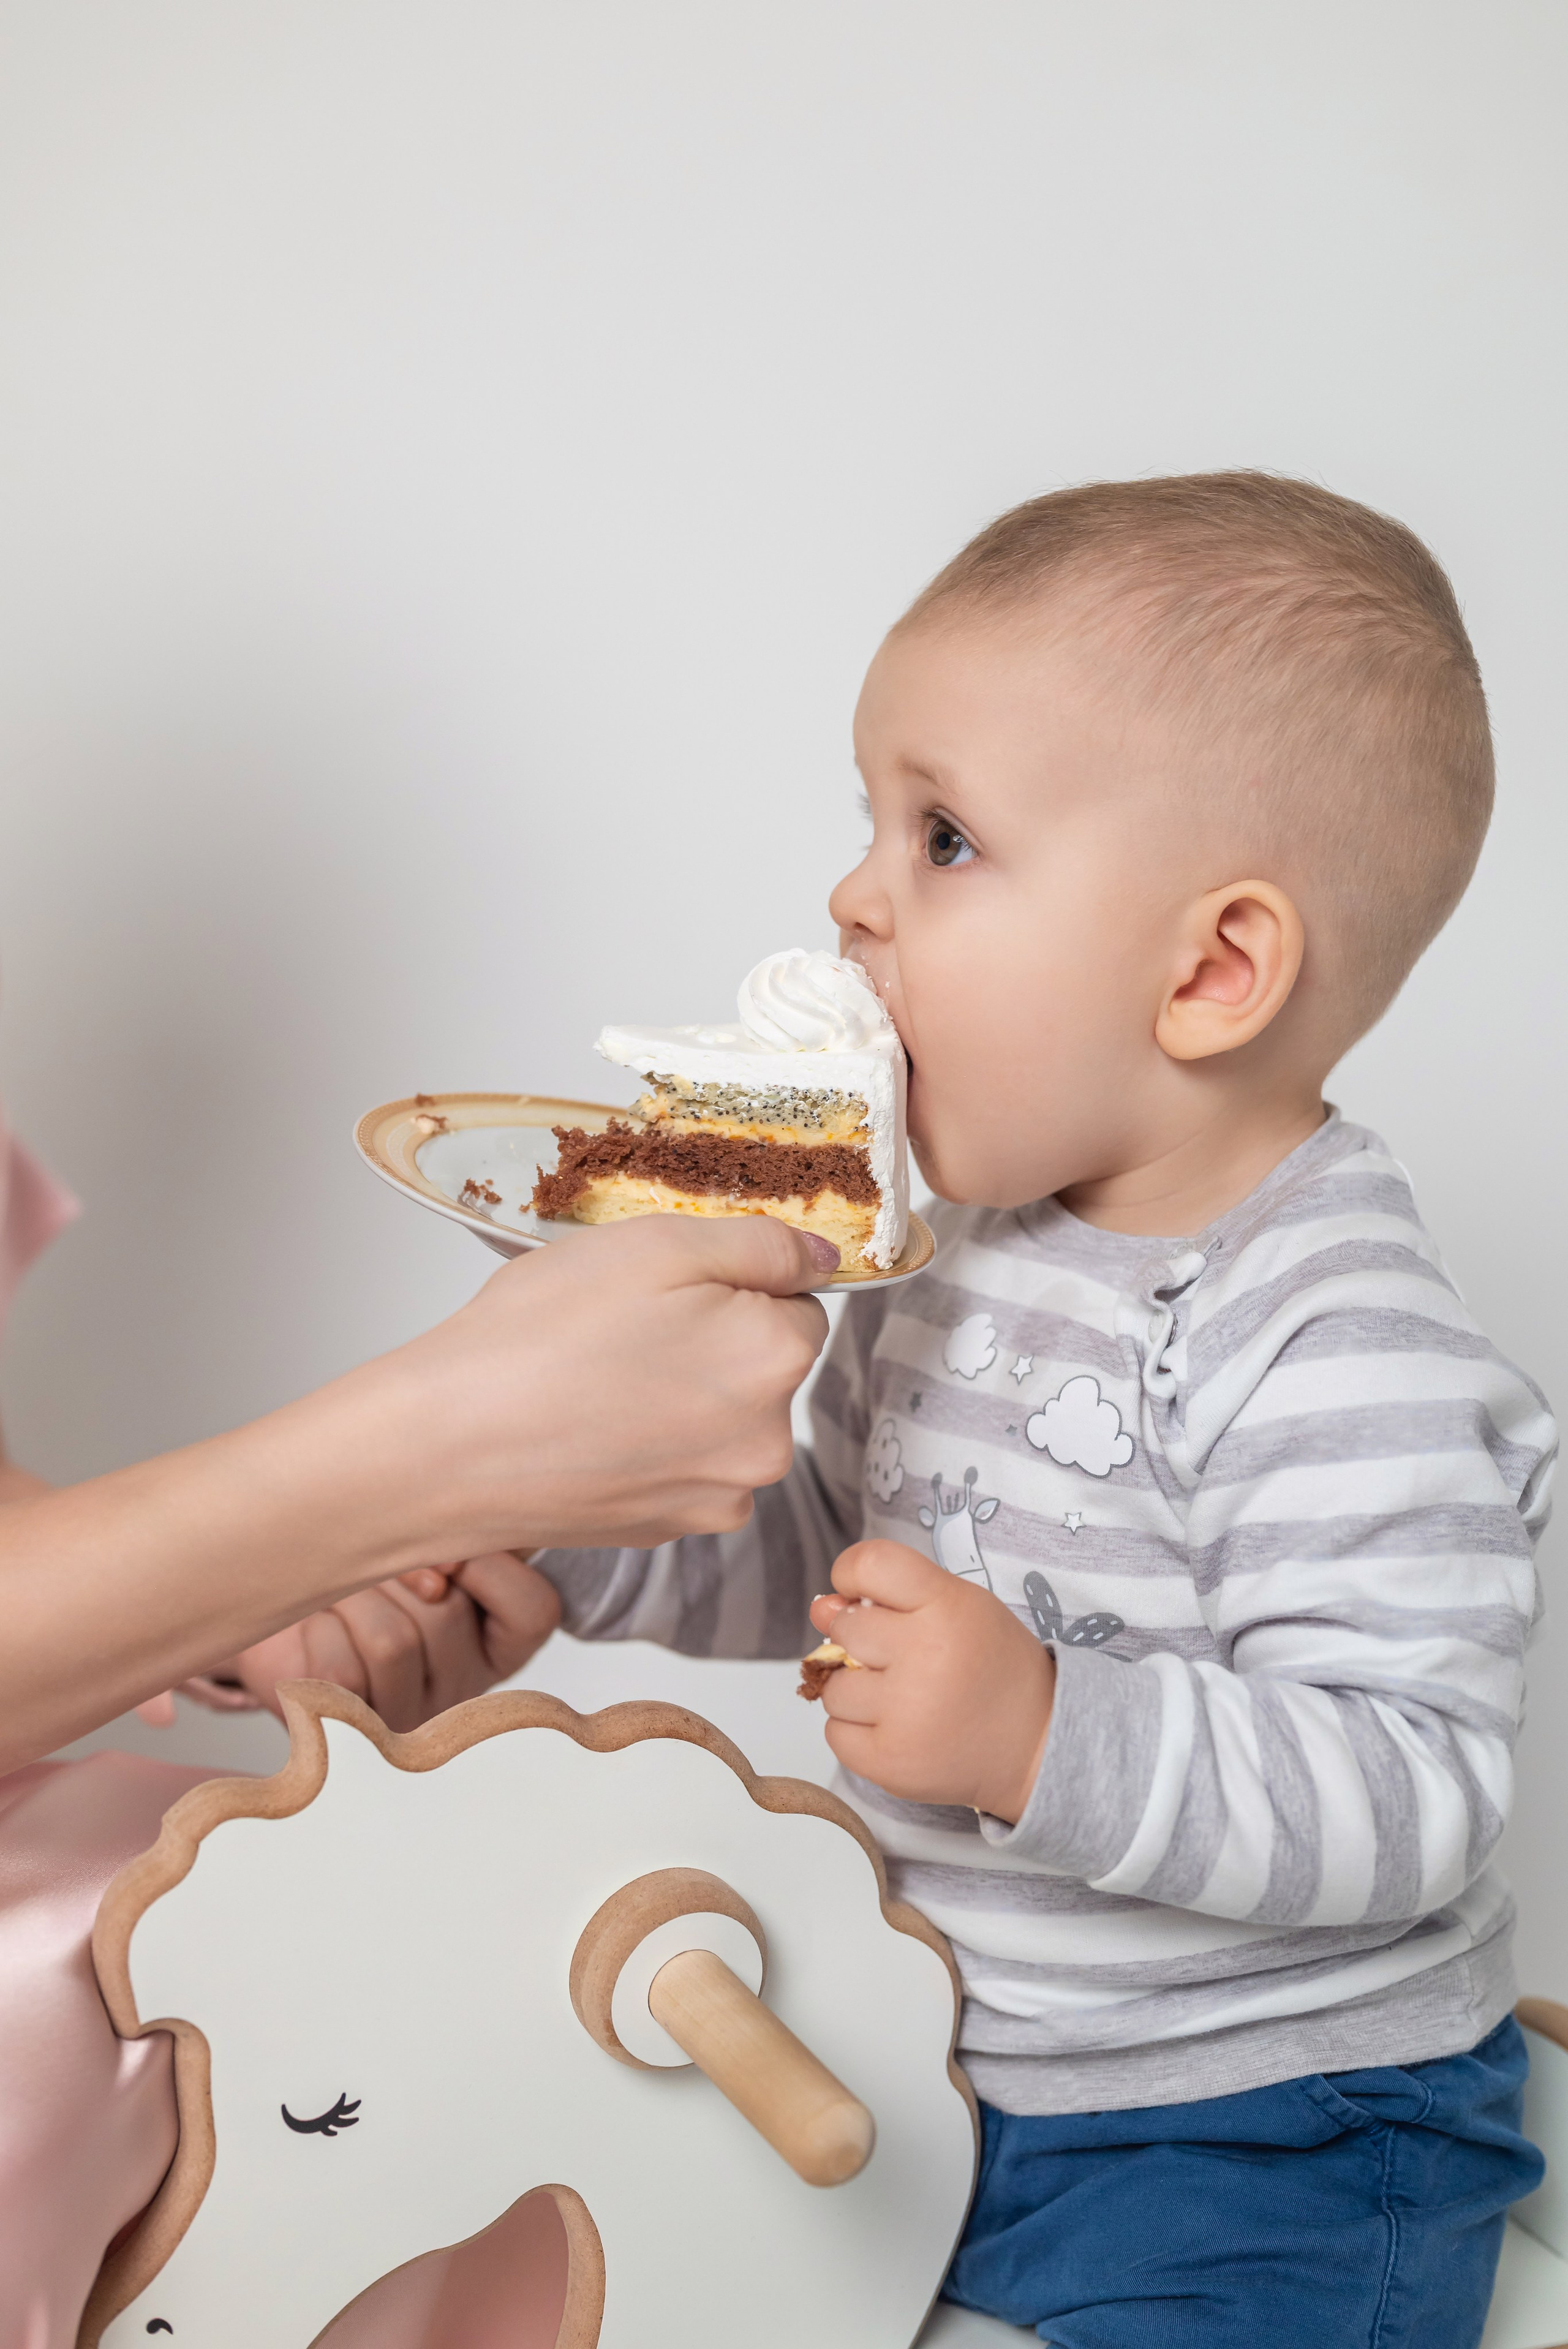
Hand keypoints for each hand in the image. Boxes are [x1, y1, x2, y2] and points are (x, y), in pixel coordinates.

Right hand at [0, 1213, 832, 1770]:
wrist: (440, 1449)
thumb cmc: (534, 1339)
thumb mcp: (656, 1244)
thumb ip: (761, 1244)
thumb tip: (823, 1258)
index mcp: (777, 1360)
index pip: (799, 1302)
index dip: (733, 1283)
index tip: (668, 1288)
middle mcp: (767, 1442)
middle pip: (763, 1364)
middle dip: (710, 1338)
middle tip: (619, 1327)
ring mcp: (716, 1496)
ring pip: (719, 1416)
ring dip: (677, 1391)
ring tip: (593, 1375)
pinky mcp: (666, 1528)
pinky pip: (679, 1462)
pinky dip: (646, 1440)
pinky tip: (585, 1421)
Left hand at [204, 1552, 562, 1732]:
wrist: (279, 1607)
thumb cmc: (357, 1569)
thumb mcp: (416, 1542)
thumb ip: (448, 1538)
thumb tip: (442, 1568)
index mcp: (495, 1641)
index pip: (535, 1610)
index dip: (492, 1568)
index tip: (445, 1550)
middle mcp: (461, 1687)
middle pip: (448, 1615)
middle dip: (394, 1571)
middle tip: (366, 1564)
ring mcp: (408, 1716)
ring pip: (393, 1642)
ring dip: (352, 1597)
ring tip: (336, 1594)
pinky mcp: (350, 1728)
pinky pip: (343, 1670)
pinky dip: (318, 1632)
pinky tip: (315, 1629)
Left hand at [808, 1542, 1054, 1822]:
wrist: (1035, 1746)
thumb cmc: (992, 1668)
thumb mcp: (961, 1608)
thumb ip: (892, 1595)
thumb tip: (820, 1607)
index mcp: (947, 1607)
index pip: (870, 1564)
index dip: (851, 1573)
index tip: (861, 1593)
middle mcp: (924, 1656)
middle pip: (843, 1629)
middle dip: (858, 1640)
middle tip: (898, 1657)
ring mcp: (905, 1715)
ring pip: (832, 1687)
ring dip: (855, 1690)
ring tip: (902, 1697)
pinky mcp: (890, 1764)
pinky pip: (835, 1733)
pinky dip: (856, 1730)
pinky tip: (896, 1728)